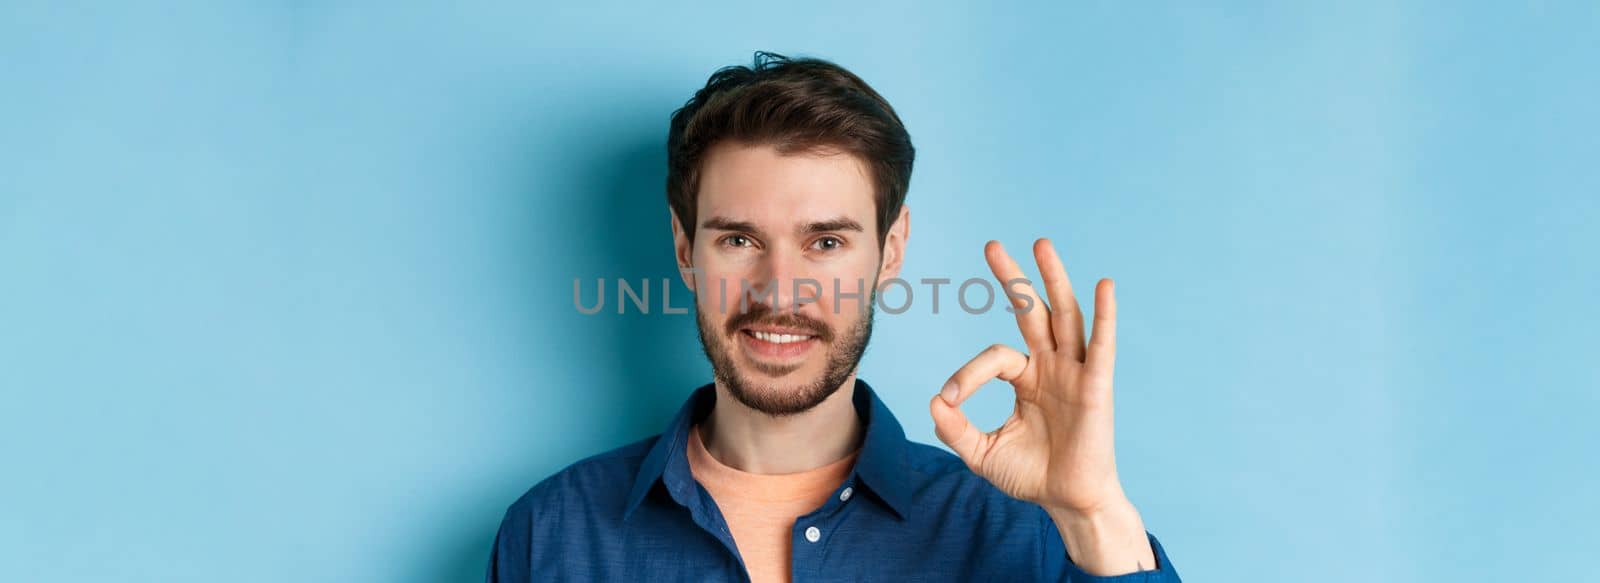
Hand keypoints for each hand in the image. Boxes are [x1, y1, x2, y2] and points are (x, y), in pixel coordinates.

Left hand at [929, 239, 1154, 574]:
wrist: (1067, 502)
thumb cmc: (1030, 475)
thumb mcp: (981, 452)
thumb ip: (955, 428)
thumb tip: (933, 401)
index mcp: (1025, 377)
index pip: (993, 357)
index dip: (967, 375)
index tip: (949, 398)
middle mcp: (1051, 367)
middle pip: (1032, 311)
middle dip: (1013, 278)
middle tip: (991, 246)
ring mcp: (1076, 373)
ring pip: (1065, 316)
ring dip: (1054, 279)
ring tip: (1041, 244)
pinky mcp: (1097, 386)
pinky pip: (1102, 346)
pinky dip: (1105, 315)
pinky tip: (1104, 286)